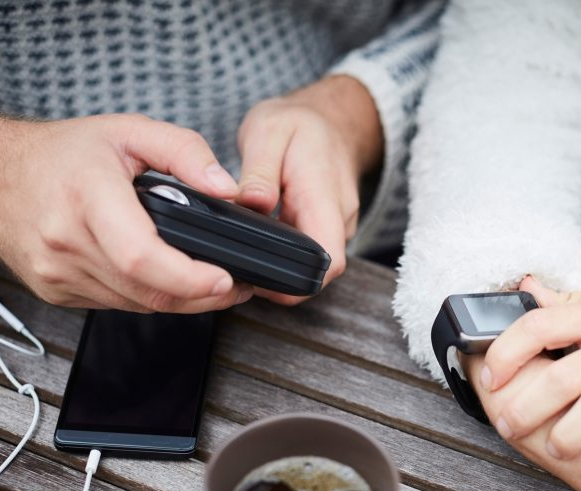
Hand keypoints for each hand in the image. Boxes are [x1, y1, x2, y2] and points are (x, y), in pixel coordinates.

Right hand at [0, 111, 251, 311]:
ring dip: (178, 301)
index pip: (141, 256)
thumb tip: (226, 188)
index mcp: (87, 195)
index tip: (225, 279)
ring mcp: (55, 272)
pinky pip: (115, 304)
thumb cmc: (61, 153)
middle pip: (147, 291)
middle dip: (201, 296)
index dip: (189, 278)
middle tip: (235, 286)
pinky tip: (161, 278)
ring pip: (136, 305)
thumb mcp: (129, 131)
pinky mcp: (53, 291)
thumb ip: (185, 152)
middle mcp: (65, 240)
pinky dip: (145, 296)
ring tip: (208, 282)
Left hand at [236, 75, 383, 304]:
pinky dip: (287, 250)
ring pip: (314, 263)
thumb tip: (252, 205)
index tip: (262, 278)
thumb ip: (259, 171)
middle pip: (319, 270)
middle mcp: (340, 217)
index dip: (298, 282)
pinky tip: (262, 236)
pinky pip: (310, 250)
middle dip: (281, 277)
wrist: (329, 119)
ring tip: (247, 245)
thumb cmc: (297, 124)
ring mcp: (338, 225)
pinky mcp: (329, 228)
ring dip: (283, 262)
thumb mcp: (268, 132)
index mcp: (324, 195)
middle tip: (239, 264)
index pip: (328, 259)